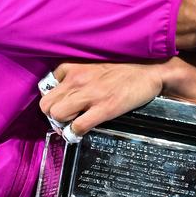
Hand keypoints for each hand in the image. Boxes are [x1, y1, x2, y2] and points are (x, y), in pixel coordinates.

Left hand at [39, 61, 164, 137]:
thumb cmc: (123, 66)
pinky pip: (77, 126)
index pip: (46, 85)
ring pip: (56, 115)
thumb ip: (77, 72)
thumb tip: (65, 90)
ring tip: (72, 125)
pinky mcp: (103, 108)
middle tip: (64, 118)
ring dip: (62, 124)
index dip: (53, 98)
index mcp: (72, 66)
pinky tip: (81, 132)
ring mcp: (89, 94)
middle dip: (52, 114)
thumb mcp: (93, 62)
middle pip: (46, 104)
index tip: (61, 103)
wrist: (149, 70)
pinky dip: (75, 133)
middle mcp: (76, 79)